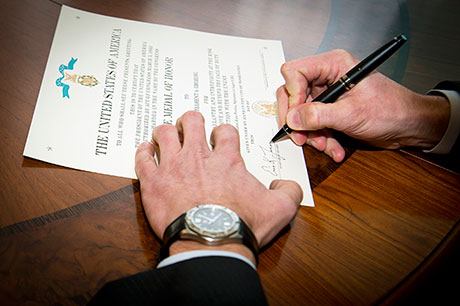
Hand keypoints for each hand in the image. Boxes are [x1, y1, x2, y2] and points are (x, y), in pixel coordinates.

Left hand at [135, 111, 301, 259]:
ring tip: (165, 136)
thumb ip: (289, 191)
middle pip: (190, 121)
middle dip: (190, 121)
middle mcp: (198, 157)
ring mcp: (173, 167)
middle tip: (189, 126)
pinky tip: (146, 151)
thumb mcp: (281, 209)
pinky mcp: (154, 182)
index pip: (224, 131)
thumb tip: (284, 183)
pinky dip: (143, 152)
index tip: (219, 137)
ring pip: (163, 133)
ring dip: (165, 132)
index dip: (222, 131)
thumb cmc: (242, 225)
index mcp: (227, 159)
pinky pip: (142, 158)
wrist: (211, 242)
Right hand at [277, 49, 449, 161]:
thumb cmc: (392, 110)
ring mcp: (328, 95)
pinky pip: (313, 125)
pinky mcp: (330, 111)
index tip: (296, 116)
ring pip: (302, 114)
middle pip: (293, 95)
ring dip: (311, 134)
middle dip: (298, 120)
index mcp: (333, 65)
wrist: (409, 126)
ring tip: (325, 145)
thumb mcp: (352, 114)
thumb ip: (319, 116)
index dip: (292, 95)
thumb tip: (292, 119)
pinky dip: (320, 138)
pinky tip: (333, 148)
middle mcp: (327, 77)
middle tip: (302, 137)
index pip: (295, 72)